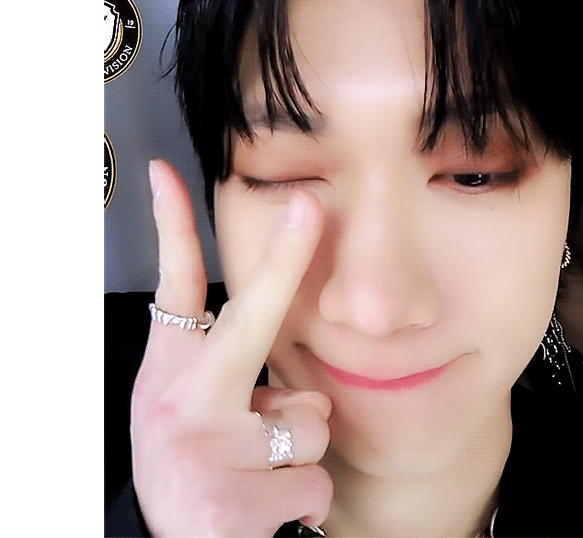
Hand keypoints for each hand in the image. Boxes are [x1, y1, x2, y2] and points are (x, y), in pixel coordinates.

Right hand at [131, 160, 332, 536]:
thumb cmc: (191, 465)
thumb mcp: (195, 412)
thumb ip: (247, 384)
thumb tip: (308, 388)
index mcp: (172, 371)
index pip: (172, 288)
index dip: (171, 227)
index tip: (170, 175)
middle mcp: (182, 400)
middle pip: (250, 315)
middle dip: (287, 257)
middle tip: (311, 204)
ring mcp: (205, 450)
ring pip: (310, 421)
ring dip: (300, 450)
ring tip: (259, 471)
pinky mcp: (231, 505)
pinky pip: (314, 480)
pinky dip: (301, 497)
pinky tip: (264, 507)